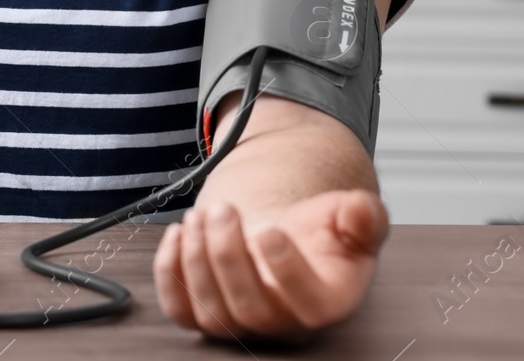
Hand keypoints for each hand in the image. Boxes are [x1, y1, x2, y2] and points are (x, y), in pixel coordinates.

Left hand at [152, 189, 389, 340]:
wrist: (284, 241)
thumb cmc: (319, 235)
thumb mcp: (349, 218)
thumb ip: (363, 215)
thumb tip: (363, 210)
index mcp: (327, 305)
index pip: (309, 306)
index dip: (286, 270)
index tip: (270, 229)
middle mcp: (284, 325)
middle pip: (250, 309)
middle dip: (228, 254)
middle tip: (222, 209)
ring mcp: (241, 325)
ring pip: (212, 312)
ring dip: (196, 258)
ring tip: (198, 216)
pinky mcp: (205, 315)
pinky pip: (179, 310)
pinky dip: (169, 273)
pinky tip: (177, 234)